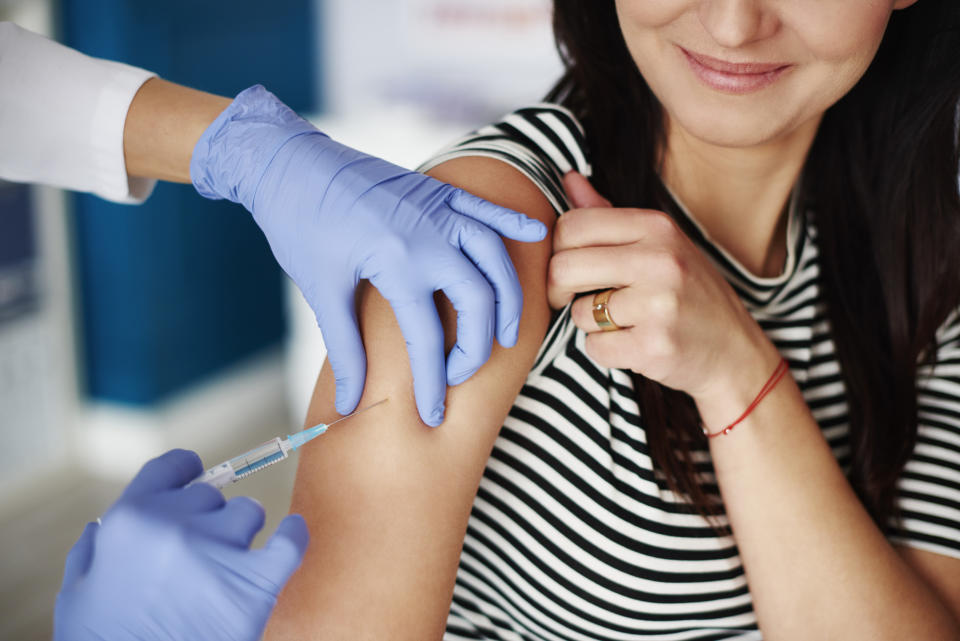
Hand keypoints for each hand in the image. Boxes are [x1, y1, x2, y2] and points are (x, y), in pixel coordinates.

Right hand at [54, 449, 308, 640]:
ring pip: (248, 514)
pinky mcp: (256, 584)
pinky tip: (292, 533)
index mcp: (130, 520)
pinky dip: (294, 535)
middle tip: (199, 557)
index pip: (171, 469)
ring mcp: (219, 551)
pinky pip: (290, 541)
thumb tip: (102, 526)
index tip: (195, 480)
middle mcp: (176, 525)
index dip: (185, 474)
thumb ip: (90, 553)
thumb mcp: (77, 595)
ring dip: (241, 534)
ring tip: (227, 567)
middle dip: (207, 520)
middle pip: (211, 496)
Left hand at [191, 86, 546, 425]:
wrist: (289, 161)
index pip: (427, 338)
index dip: (432, 383)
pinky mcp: (437, 191)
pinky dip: (513, 224)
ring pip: (495, 258)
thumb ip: (345, 348)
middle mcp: (430, 235)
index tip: (432, 414)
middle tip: (464, 373)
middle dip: (479, 345)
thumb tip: (351, 402)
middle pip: (478, 300)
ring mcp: (439, 209)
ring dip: (509, 297)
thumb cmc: (299, 223)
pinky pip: (487, 209)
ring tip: (510, 332)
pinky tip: (537, 236)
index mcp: (398, 262)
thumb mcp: (321, 289)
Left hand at [548, 172, 778, 414]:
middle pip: (564, 267)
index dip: (557, 250)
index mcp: (657, 226)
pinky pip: (595, 347)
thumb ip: (607, 213)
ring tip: (624, 321)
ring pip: (579, 312)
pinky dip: (606, 351)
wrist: (734, 350)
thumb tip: (567, 177)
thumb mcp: (659, 243)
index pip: (573, 224)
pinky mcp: (654, 345)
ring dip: (591, 323)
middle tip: (572, 298)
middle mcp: (660, 260)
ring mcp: (659, 304)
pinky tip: (634, 343)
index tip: (568, 266)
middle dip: (559, 288)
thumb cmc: (688, 293)